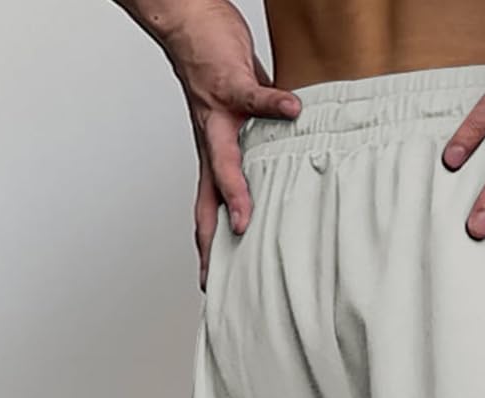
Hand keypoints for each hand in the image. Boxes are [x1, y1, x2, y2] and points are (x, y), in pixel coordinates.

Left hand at [118, 1, 299, 285]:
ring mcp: (218, 115)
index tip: (211, 285)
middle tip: (217, 276)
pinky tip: (293, 110)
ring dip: (233, 191)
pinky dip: (274, 104)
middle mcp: (210, 142)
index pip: (205, 210)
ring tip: (244, 219)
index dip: (207, 249)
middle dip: (213, 241)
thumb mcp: (235, 121)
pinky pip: (255, 97)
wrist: (191, 24)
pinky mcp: (231, 82)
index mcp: (211, 156)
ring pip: (222, 159)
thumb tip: (280, 173)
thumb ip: (254, 149)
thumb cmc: (215, 70)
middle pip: (207, 200)